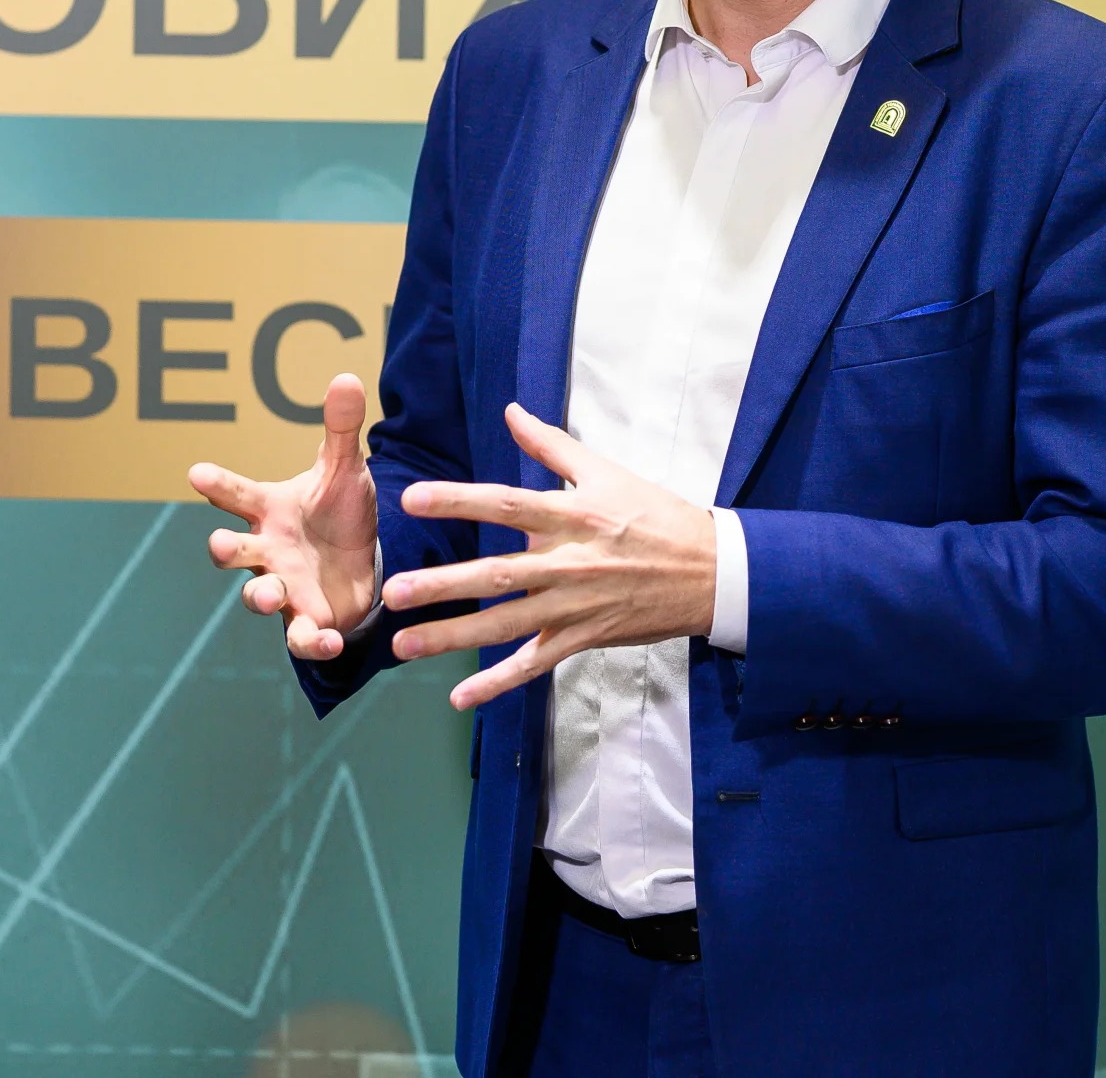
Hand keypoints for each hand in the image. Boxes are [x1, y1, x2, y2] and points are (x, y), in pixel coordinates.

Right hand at [193, 373, 378, 660]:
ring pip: (256, 596)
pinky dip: (312, 642)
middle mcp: (267, 550)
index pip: (235, 493)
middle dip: (222, 550)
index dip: (216, 484)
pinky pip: (300, 638)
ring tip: (270, 594)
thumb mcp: (344, 469)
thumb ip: (341, 429)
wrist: (361, 564)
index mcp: (269, 510)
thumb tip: (346, 376)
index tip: (197, 472)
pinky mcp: (307, 620)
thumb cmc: (339, 513)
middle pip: (231, 551)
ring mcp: (283, 587)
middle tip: (218, 544)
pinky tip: (331, 640)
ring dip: (258, 597)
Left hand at [380, 402, 716, 709]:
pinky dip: (498, 682)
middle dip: (443, 586)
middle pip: (497, 575)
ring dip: (453, 638)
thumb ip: (551, 444)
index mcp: (571, 516)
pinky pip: (535, 664)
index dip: (459, 500)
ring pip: (506, 626)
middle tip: (394, 593)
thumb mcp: (607, 471)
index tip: (413, 499)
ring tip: (403, 646)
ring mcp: (575, 606)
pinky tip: (460, 696)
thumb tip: (511, 410)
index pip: (506, 504)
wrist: (711, 572)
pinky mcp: (584, 637)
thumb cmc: (657, 515)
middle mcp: (568, 563)